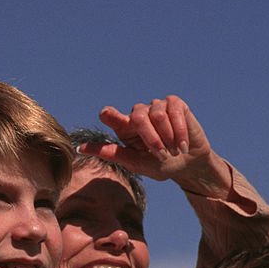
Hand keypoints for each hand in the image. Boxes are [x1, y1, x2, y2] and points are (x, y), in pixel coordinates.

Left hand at [87, 95, 230, 197]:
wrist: (188, 164)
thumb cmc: (159, 164)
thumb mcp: (135, 163)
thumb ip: (112, 153)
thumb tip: (80, 148)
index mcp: (125, 128)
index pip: (111, 116)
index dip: (109, 115)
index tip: (106, 114)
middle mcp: (138, 114)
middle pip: (137, 117)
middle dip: (151, 138)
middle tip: (160, 154)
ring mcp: (156, 107)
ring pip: (156, 115)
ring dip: (167, 137)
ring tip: (173, 150)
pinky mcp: (174, 104)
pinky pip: (174, 111)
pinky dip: (179, 131)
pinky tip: (182, 144)